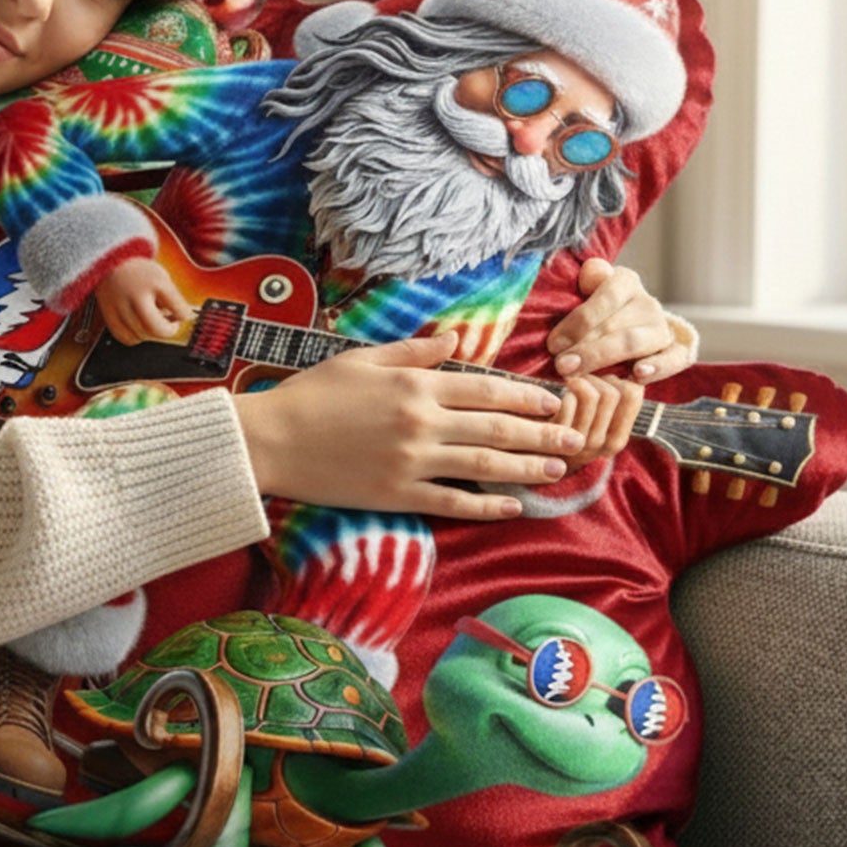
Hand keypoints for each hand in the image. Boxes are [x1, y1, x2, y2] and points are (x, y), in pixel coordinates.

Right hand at [95, 257, 190, 346]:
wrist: (112, 264)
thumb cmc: (141, 273)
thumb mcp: (163, 279)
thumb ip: (173, 300)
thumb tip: (180, 320)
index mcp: (154, 283)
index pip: (178, 311)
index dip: (183, 316)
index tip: (179, 314)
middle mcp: (135, 296)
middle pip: (157, 329)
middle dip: (167, 330)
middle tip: (168, 322)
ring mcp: (119, 308)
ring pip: (142, 336)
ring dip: (151, 333)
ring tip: (151, 319)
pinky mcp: (109, 317)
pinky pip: (127, 338)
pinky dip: (136, 337)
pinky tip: (138, 326)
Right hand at [235, 330, 584, 520]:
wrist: (270, 440)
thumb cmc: (311, 394)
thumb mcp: (361, 358)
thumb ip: (413, 350)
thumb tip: (455, 341)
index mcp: (416, 384)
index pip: (487, 390)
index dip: (526, 397)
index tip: (554, 402)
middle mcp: (422, 422)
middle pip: (498, 430)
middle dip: (543, 434)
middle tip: (576, 438)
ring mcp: (412, 462)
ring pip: (486, 467)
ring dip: (528, 468)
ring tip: (557, 469)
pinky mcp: (397, 495)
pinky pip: (454, 503)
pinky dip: (488, 506)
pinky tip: (513, 506)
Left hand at [547, 258, 692, 383]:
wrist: (631, 328)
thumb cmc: (596, 312)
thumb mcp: (586, 292)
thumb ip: (587, 282)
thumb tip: (589, 270)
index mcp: (625, 282)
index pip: (605, 297)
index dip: (578, 322)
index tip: (553, 344)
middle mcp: (647, 303)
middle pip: (615, 325)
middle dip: (584, 347)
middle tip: (560, 365)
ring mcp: (662, 329)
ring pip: (634, 343)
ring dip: (603, 358)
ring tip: (577, 371)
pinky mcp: (676, 351)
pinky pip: (673, 359)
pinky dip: (658, 367)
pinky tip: (638, 374)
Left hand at [553, 371, 643, 467]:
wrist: (535, 455)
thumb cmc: (569, 429)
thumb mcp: (597, 423)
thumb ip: (615, 403)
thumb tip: (632, 371)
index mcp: (617, 440)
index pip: (632, 395)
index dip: (620, 378)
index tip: (605, 380)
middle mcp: (600, 444)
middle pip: (612, 393)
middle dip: (597, 377)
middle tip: (585, 379)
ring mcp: (577, 441)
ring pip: (592, 395)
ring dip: (580, 381)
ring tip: (573, 383)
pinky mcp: (555, 435)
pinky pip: (569, 401)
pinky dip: (564, 393)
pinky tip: (558, 397)